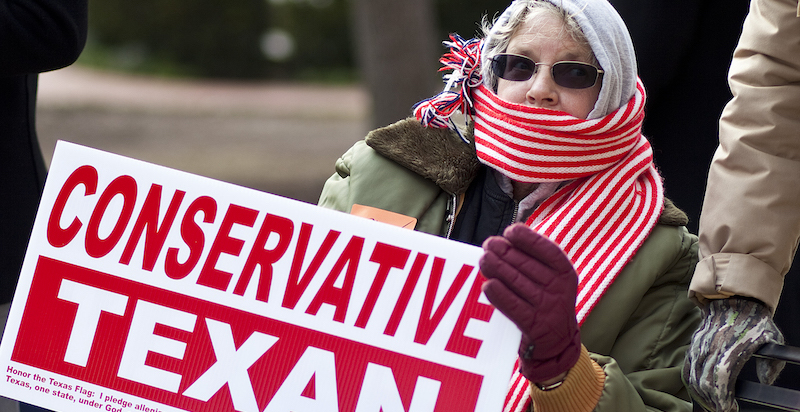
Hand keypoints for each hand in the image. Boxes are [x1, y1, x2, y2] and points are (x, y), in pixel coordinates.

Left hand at [479, 223, 580, 382]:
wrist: (557, 345)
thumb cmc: (546, 304)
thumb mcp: (551, 281)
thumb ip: (534, 262)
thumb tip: (504, 241)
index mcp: (566, 274)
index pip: (549, 251)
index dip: (529, 239)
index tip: (511, 231)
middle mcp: (560, 290)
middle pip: (527, 265)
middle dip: (504, 252)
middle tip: (488, 245)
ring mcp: (549, 309)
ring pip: (517, 282)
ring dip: (497, 269)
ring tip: (483, 260)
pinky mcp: (535, 326)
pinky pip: (513, 306)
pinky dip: (498, 294)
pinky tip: (488, 285)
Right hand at [683, 297, 784, 411]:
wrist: (733, 299)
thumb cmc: (755, 320)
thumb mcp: (773, 337)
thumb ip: (772, 363)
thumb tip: (766, 381)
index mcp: (731, 348)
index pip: (721, 379)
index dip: (723, 398)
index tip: (730, 408)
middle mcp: (712, 346)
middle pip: (705, 381)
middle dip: (712, 401)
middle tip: (721, 410)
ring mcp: (701, 344)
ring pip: (693, 375)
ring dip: (700, 394)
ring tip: (710, 404)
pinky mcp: (694, 343)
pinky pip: (687, 366)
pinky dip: (691, 381)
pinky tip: (698, 390)